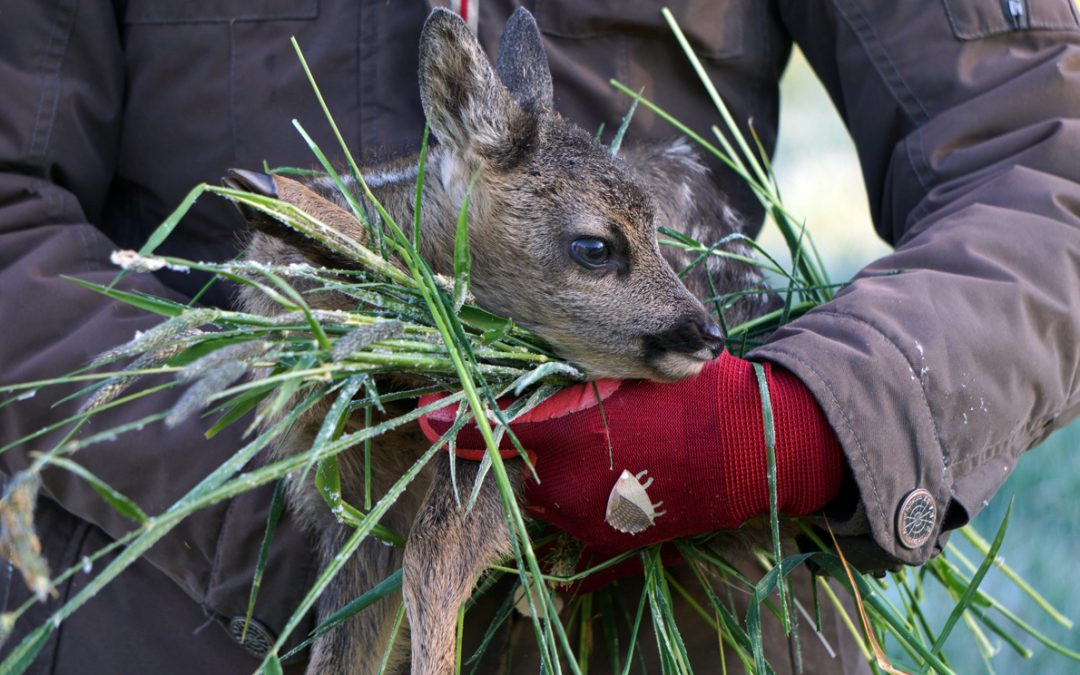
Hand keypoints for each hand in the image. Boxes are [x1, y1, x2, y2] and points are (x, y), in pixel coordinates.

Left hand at [419, 352, 844, 556]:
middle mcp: (562, 484)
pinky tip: (614, 470)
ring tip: (598, 442)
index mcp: (562, 434)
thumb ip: (562, 389)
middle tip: (546, 420)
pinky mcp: (607, 540)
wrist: (753, 451)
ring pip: (541, 489)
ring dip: (548, 468)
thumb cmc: (690, 398)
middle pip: (512, 463)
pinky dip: (578, 492)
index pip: (485, 430)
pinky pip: (571, 514)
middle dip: (513, 444)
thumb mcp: (622, 379)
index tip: (422, 415)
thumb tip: (516, 391)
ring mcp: (584, 518)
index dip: (448, 422)